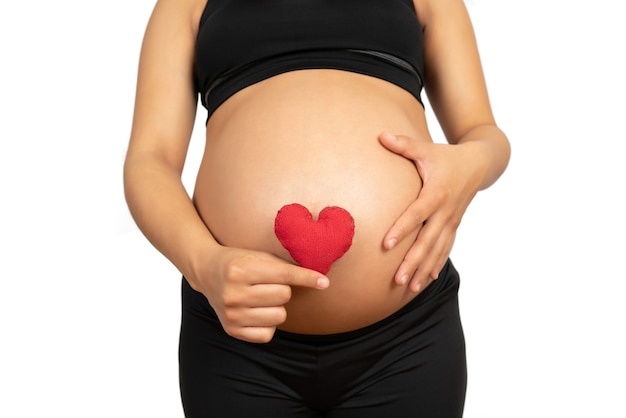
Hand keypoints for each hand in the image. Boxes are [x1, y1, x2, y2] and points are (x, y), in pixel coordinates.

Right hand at [192, 247, 328, 342]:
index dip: (307, 278)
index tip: (324, 282)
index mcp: (240, 270)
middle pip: (283, 296)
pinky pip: (268, 334)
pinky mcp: (231, 330)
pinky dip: (269, 324)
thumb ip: (285, 267)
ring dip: (277, 307)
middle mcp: (234, 293)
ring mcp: (231, 314)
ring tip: (262, 297)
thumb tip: (320, 280)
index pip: (284, 276)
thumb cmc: (239, 262)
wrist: (207, 272)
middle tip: (268, 284)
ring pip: (279, 316)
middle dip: (283, 289)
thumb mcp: (258, 256)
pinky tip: (257, 312)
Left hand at [379, 132, 480, 292]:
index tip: (387, 245)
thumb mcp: (427, 149)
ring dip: (423, 269)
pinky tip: (427, 280)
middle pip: (427, 241)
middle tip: (398, 279)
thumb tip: (380, 135)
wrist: (480, 164)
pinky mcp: (454, 226)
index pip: (416, 214)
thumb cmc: (447, 157)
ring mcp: (451, 221)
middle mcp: (445, 211)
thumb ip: (404, 145)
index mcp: (436, 193)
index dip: (402, 229)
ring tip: (410, 288)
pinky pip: (445, 249)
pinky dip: (436, 265)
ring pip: (437, 250)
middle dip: (413, 261)